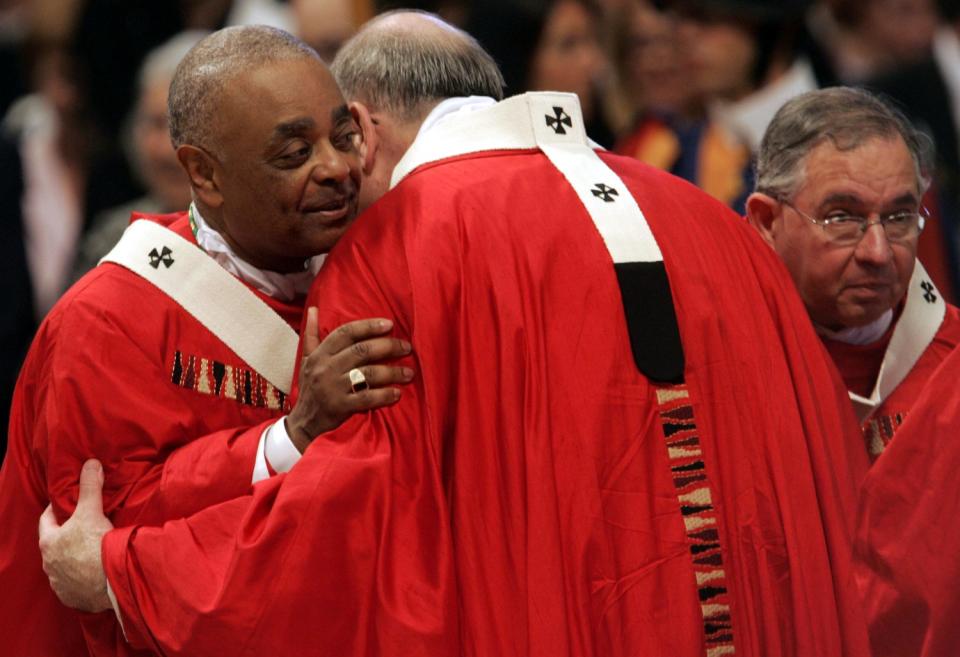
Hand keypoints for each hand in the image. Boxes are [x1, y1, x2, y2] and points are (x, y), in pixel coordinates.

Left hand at [38, 459, 113, 612]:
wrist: (109, 583)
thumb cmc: (95, 546)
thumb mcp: (92, 511)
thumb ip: (90, 487)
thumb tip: (90, 463)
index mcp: (48, 542)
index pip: (46, 520)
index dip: (56, 510)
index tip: (66, 504)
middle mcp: (48, 564)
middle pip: (54, 543)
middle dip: (66, 534)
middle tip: (82, 525)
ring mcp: (59, 583)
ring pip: (63, 565)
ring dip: (72, 558)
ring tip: (90, 550)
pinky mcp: (72, 597)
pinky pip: (73, 584)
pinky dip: (81, 577)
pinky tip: (93, 572)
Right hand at [285, 309, 414, 450]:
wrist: (302, 423)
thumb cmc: (310, 388)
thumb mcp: (306, 360)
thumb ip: (312, 334)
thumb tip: (313, 309)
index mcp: (320, 354)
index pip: (346, 333)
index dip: (369, 326)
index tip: (389, 324)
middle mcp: (325, 368)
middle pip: (361, 351)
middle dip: (388, 346)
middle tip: (406, 347)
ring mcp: (332, 388)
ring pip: (368, 373)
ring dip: (392, 372)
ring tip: (409, 373)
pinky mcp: (340, 407)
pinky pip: (367, 398)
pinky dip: (384, 395)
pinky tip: (397, 393)